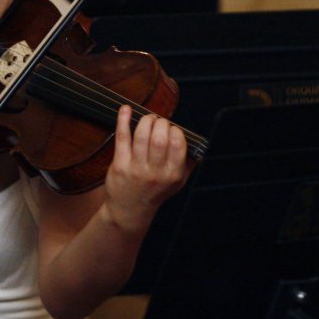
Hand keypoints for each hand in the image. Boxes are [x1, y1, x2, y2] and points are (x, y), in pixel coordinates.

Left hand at [104, 104, 191, 233]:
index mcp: (173, 174)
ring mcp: (136, 168)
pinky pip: (122, 137)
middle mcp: (155, 172)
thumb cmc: (155, 192)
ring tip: (147, 118)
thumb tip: (199, 146)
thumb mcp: (177, 182)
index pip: (177, 144)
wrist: (130, 209)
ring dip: (145, 120)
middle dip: (160, 122)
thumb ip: (188, 164)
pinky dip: (123, 120)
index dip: (174, 130)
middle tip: (158, 121)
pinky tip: (126, 109)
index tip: (171, 128)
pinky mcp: (119, 165)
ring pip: (142, 135)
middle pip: (159, 137)